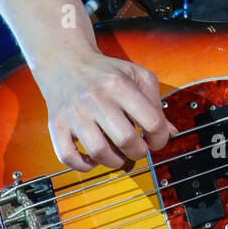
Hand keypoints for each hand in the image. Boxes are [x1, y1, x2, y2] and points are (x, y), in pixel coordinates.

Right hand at [38, 49, 178, 170]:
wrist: (66, 63)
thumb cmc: (105, 72)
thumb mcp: (136, 75)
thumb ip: (156, 103)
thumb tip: (171, 132)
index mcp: (119, 85)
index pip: (151, 121)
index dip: (160, 137)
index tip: (156, 140)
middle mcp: (96, 98)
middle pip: (126, 140)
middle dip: (139, 152)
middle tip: (138, 149)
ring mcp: (74, 113)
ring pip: (99, 152)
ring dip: (115, 162)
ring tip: (118, 155)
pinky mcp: (56, 126)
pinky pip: (69, 157)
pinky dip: (84, 165)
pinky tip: (93, 158)